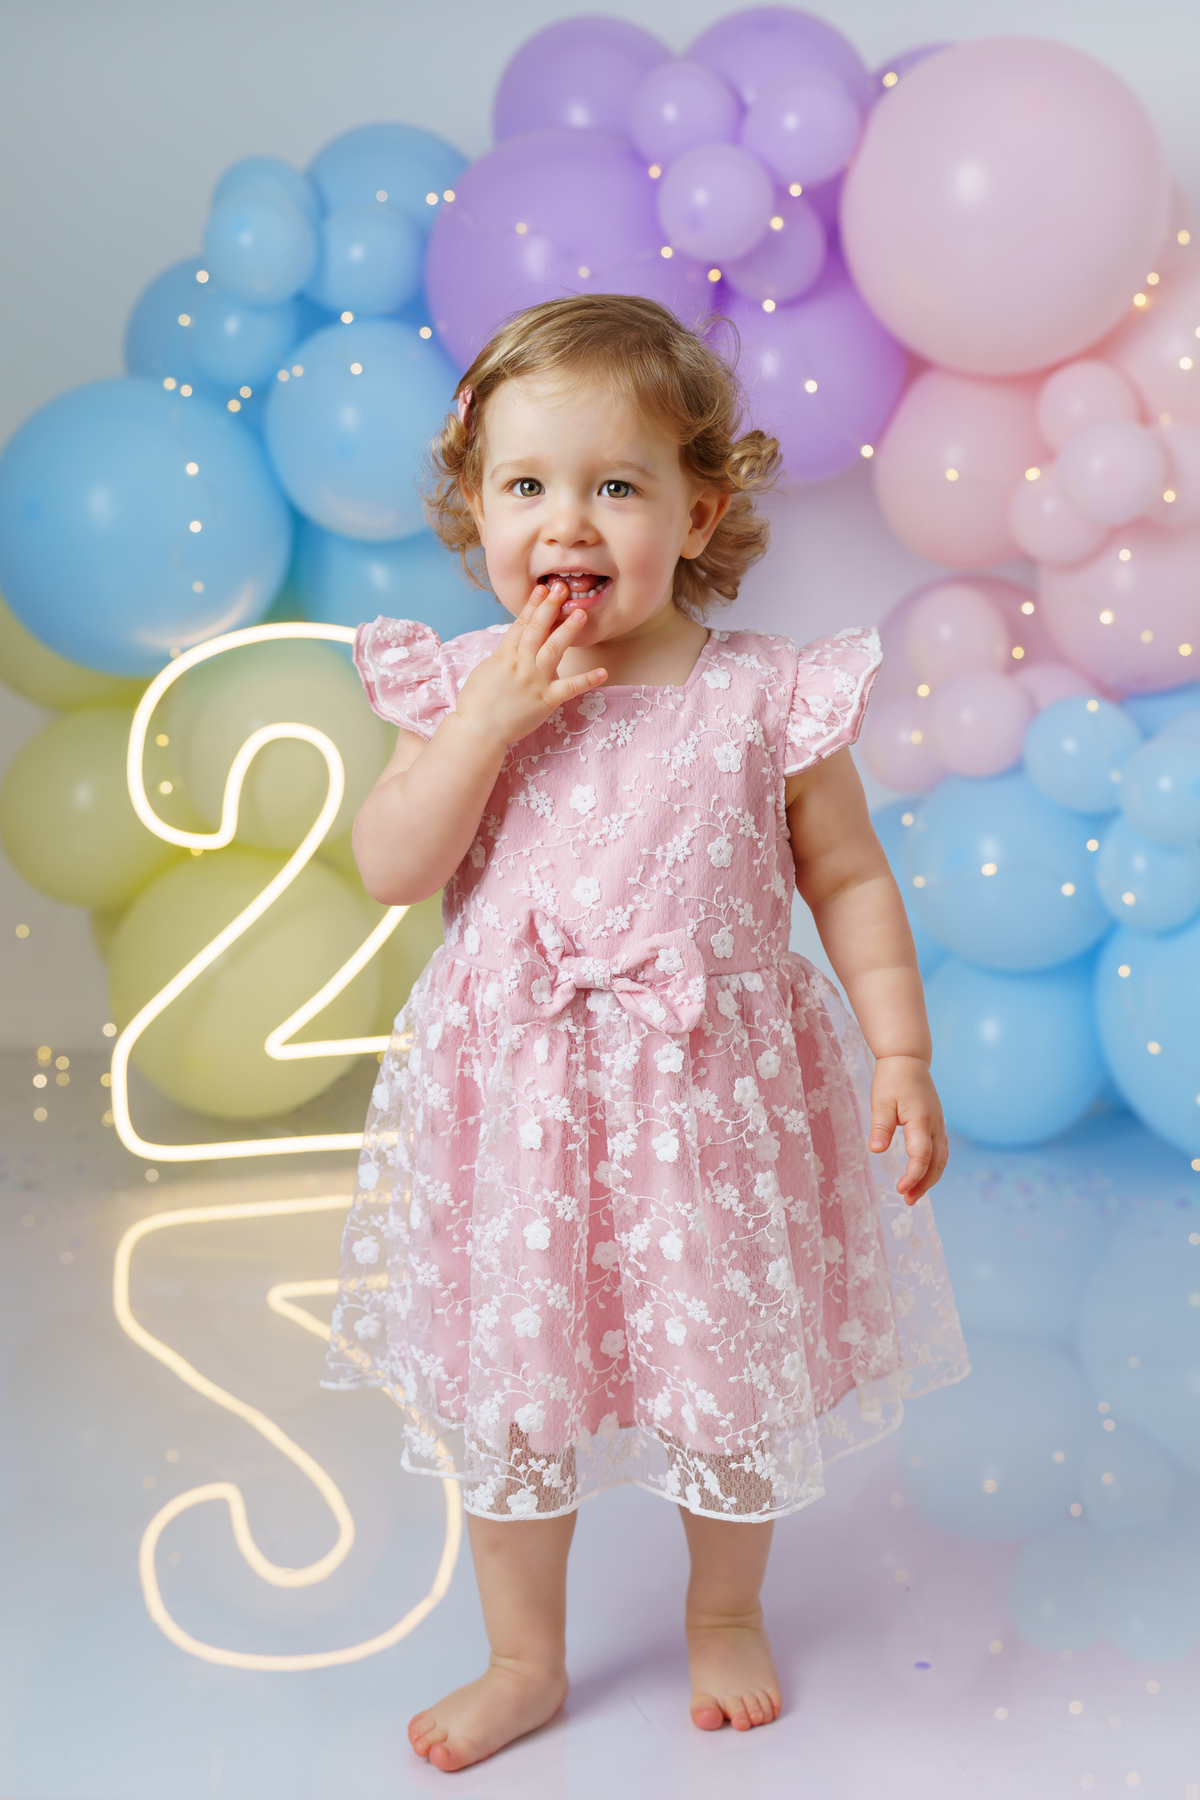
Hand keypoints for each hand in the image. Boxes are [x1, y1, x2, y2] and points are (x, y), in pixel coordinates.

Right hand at [453, 581, 607, 748]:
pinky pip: (569, 688)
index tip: (543, 589)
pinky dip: (587, 680)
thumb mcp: (486, 670)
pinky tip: (603, 671)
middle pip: (537, 630)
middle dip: (550, 607)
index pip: (521, 624)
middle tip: (562, 588)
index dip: (533, 605)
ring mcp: (534, 681)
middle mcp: (521, 664)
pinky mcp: (545, 700)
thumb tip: (515, 642)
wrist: (478, 731)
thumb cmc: (477, 702)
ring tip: (581, 613)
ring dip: (568, 631)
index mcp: (504, 656)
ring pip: (553, 650)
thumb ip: (503, 655)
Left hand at [867, 1054, 947, 1204]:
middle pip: (937, 1163)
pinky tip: (922, 1175)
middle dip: (923, 1184)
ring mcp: (938, 1125)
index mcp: (922, 1120)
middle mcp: (935, 1126)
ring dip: (930, 1178)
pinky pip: (940, 1151)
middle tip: (907, 1200)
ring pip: (941, 1159)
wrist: (908, 1059)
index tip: (900, 1189)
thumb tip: (875, 1150)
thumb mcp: (881, 1101)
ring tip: (913, 1194)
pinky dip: (933, 1167)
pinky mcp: (936, 1124)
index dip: (913, 1175)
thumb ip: (880, 1126)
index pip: (922, 1155)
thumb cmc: (892, 1079)